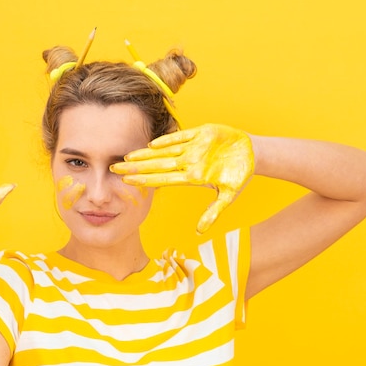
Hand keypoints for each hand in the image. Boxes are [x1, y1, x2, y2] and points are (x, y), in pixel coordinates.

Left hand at [111, 124, 253, 232]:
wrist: (252, 153)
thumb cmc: (239, 175)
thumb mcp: (229, 195)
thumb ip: (214, 211)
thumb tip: (200, 231)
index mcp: (192, 177)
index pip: (162, 179)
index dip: (145, 180)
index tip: (126, 182)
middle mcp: (188, 162)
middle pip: (157, 165)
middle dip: (136, 167)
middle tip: (114, 168)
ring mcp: (193, 148)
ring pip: (164, 151)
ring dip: (146, 154)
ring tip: (127, 156)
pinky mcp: (202, 133)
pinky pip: (182, 137)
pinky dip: (169, 140)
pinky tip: (152, 144)